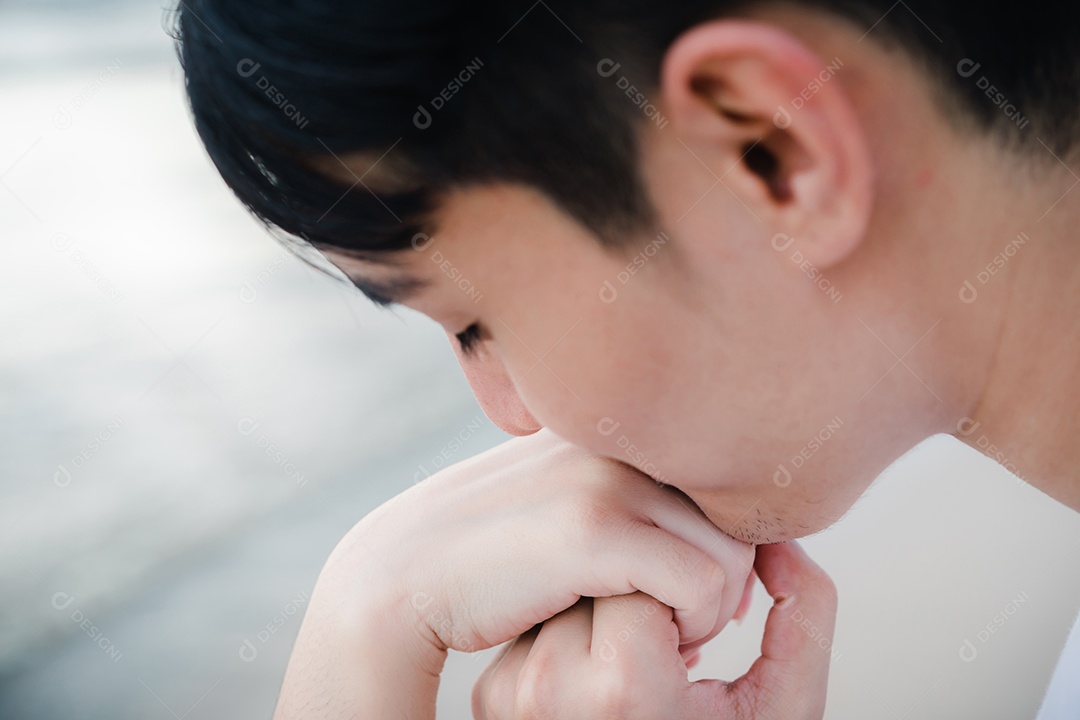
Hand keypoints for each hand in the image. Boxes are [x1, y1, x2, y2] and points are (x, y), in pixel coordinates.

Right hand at [351, 429, 754, 652]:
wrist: (406, 571)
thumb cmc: (491, 549)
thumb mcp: (563, 498)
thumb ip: (621, 489)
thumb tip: (692, 515)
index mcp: (615, 431)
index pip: (720, 479)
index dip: (724, 543)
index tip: (699, 589)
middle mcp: (618, 442)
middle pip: (737, 516)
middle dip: (726, 580)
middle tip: (684, 620)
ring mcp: (604, 479)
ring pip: (731, 552)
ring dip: (710, 610)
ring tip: (662, 630)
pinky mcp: (593, 529)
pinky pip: (701, 583)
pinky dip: (692, 624)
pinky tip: (651, 638)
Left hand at [473, 542, 836, 719]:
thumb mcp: (779, 710)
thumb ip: (804, 617)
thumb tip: (774, 540)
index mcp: (626, 691)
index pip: (652, 572)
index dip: (685, 593)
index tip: (694, 639)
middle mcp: (551, 690)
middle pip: (603, 578)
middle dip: (642, 596)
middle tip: (664, 647)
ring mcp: (510, 695)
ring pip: (566, 594)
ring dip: (605, 613)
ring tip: (632, 666)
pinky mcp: (492, 697)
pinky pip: (537, 628)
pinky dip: (571, 640)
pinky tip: (596, 681)